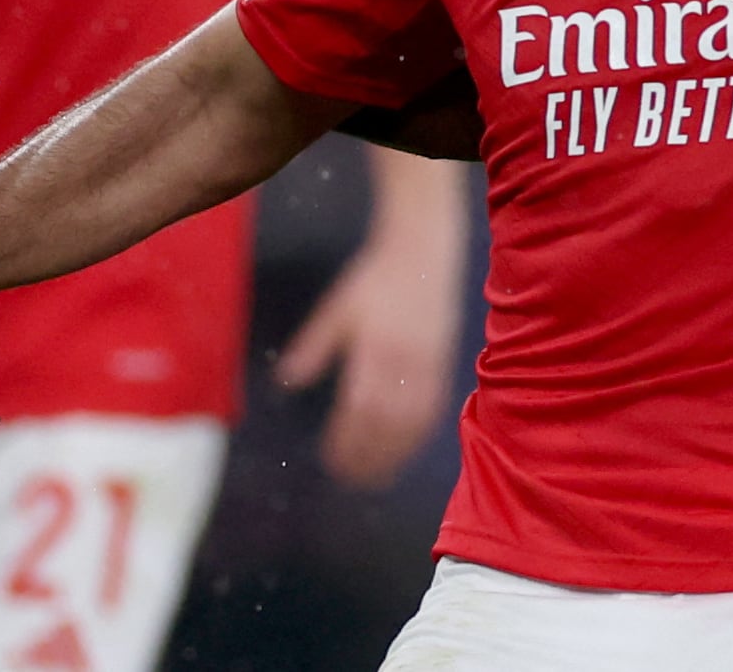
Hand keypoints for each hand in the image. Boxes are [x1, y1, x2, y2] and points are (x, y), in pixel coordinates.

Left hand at [275, 243, 460, 489]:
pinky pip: (434, 410)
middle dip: (368, 456)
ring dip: (394, 454)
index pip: (360, 408)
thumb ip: (314, 346)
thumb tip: (287, 382)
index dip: (347, 440)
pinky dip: (419, 436)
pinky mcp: (444, 365)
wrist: (422, 252)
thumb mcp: (337, 308)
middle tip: (349, 479)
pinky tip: (406, 450)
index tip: (332, 460)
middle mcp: (404, 363)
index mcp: (375, 349)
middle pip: (387, 424)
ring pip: (413, 423)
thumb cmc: (374, 278)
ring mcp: (429, 366)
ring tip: (376, 476)